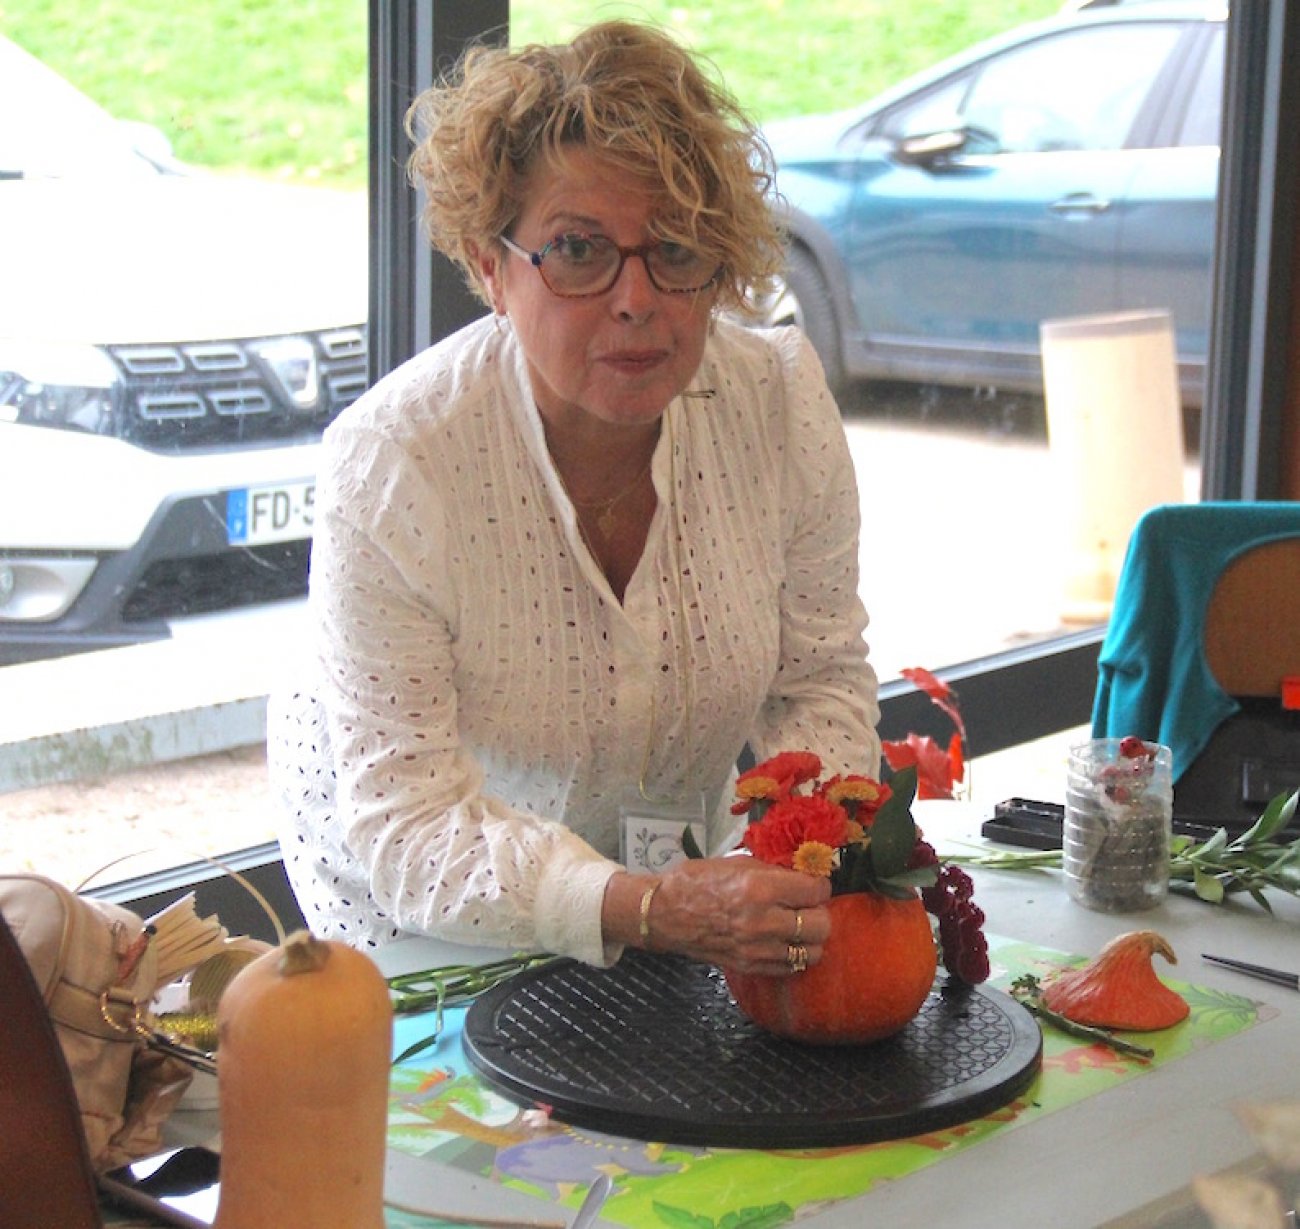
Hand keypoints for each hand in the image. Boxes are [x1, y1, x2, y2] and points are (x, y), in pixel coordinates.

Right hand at [634, 858, 831, 975]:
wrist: (663, 913)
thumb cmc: (698, 880)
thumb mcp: (738, 863)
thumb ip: (774, 870)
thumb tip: (803, 871)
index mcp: (761, 889)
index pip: (816, 890)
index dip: (817, 884)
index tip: (810, 883)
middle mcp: (764, 922)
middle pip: (821, 925)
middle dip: (818, 911)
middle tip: (805, 904)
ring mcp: (758, 950)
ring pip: (812, 952)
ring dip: (809, 937)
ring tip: (796, 925)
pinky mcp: (751, 967)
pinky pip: (791, 967)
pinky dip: (793, 954)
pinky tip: (781, 940)